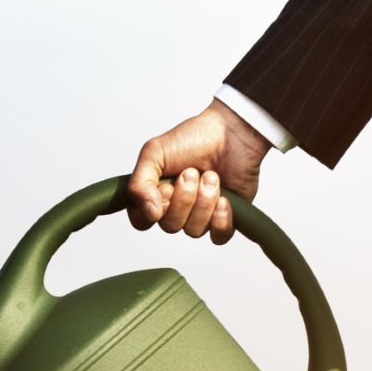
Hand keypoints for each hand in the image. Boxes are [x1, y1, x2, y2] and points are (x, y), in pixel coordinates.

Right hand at [124, 99, 270, 241]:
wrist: (232, 133)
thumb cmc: (193, 138)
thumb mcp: (154, 152)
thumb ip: (139, 183)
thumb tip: (149, 214)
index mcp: (155, 193)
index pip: (141, 220)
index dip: (154, 209)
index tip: (166, 187)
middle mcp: (176, 207)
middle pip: (170, 226)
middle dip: (184, 199)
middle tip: (192, 173)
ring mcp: (200, 214)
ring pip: (194, 231)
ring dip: (204, 202)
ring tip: (211, 177)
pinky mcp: (224, 217)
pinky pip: (218, 237)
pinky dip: (221, 220)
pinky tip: (224, 200)